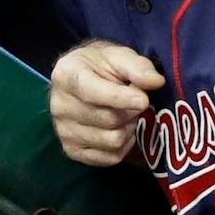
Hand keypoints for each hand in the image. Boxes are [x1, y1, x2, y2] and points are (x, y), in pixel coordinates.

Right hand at [50, 41, 163, 165]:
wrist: (83, 81)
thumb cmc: (102, 67)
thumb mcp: (119, 56)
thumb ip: (138, 66)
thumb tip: (155, 82)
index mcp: (66, 75)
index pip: (93, 92)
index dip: (121, 98)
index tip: (144, 100)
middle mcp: (59, 106)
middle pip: (109, 119)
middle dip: (132, 112)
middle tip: (138, 102)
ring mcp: (63, 132)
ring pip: (113, 141)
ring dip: (130, 129)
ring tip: (128, 115)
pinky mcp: (72, 151)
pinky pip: (111, 157)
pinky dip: (124, 145)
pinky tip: (121, 129)